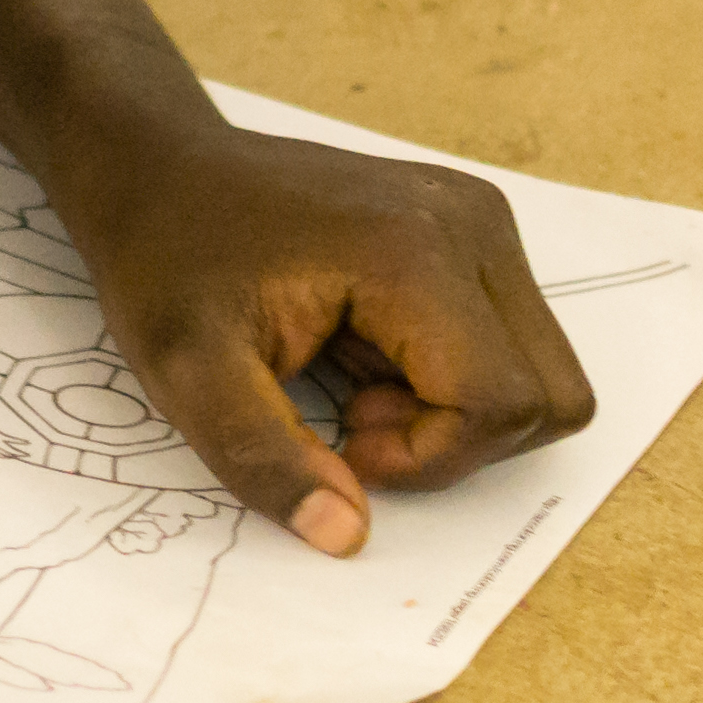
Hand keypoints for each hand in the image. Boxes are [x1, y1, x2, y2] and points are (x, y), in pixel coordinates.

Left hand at [0, 0, 596, 557]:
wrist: (157, 167)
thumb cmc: (167, 259)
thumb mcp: (188, 373)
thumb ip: (264, 459)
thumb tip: (346, 535)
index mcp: (413, 250)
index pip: (501, 402)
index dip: (428, 455)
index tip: (342, 437)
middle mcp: (471, 223)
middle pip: (545, 394)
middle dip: (455, 438)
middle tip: (352, 414)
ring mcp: (480, 218)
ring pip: (538, 373)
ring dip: (454, 410)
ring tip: (353, 381)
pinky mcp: (472, 227)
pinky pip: (511, 340)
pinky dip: (452, 375)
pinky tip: (365, 351)